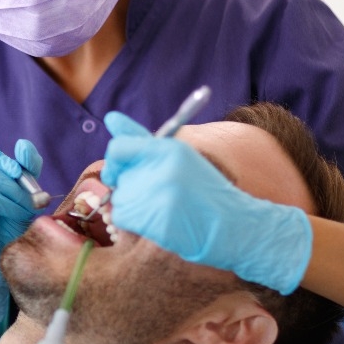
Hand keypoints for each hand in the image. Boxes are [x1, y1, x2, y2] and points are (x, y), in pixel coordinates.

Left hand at [100, 111, 311, 294]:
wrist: (233, 225)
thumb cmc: (203, 190)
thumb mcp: (179, 157)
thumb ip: (142, 140)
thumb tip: (110, 117)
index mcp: (169, 149)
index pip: (118, 148)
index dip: (114, 161)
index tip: (119, 170)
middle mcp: (161, 168)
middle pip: (117, 176)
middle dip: (129, 186)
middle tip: (158, 195)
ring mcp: (158, 196)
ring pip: (119, 199)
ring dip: (133, 206)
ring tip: (163, 209)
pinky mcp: (155, 220)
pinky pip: (123, 218)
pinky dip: (135, 222)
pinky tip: (159, 222)